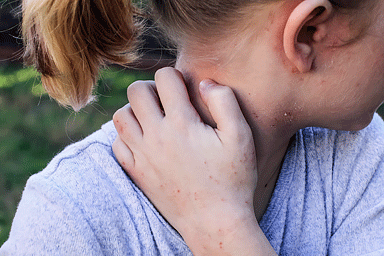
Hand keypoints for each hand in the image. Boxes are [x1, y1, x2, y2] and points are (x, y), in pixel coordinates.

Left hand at [113, 67, 274, 254]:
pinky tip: (146, 140)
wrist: (214, 222)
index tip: (184, 88)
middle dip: (151, 87)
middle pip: (136, 91)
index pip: (164, 77)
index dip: (175, 76)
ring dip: (135, 110)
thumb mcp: (240, 137)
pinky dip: (127, 135)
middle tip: (167, 99)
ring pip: (121, 116)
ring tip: (154, 117)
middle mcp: (156, 136)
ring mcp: (142, 155)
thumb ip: (224, 101)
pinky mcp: (136, 172)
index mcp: (182, 124)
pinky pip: (118, 143)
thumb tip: (204, 82)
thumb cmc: (232, 179)